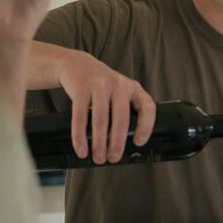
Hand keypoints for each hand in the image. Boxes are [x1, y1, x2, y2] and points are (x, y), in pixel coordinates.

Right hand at [55, 48, 155, 163]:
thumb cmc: (99, 85)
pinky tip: (81, 148)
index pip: (147, 107)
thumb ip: (122, 111)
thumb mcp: (116, 92)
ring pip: (101, 120)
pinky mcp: (81, 87)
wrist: (75, 64)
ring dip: (99, 143)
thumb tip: (118, 144)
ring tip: (97, 157)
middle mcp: (119, 84)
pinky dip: (80, 136)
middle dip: (117, 143)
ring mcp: (100, 84)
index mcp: (132, 87)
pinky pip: (80, 116)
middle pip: (122, 118)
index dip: (146, 127)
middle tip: (113, 158)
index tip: (138, 142)